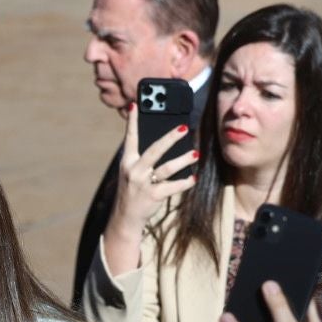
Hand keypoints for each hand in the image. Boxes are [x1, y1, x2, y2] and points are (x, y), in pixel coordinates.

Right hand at [103, 103, 199, 274]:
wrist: (125, 217)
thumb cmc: (133, 189)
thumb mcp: (132, 172)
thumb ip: (142, 157)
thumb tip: (164, 140)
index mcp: (128, 161)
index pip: (130, 137)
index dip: (132, 121)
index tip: (135, 104)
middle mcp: (134, 170)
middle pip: (154, 150)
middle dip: (170, 138)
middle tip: (184, 128)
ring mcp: (143, 184)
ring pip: (167, 168)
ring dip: (183, 160)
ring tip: (196, 154)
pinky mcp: (152, 196)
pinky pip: (172, 187)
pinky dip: (184, 182)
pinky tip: (192, 177)